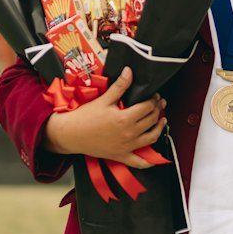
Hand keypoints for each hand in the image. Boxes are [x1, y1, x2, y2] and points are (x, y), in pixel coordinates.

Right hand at [44, 66, 166, 168]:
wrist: (70, 134)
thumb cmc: (85, 116)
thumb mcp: (104, 99)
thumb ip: (120, 86)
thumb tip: (129, 71)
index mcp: (125, 118)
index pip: (147, 107)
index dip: (154, 99)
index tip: (154, 95)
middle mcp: (129, 134)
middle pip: (151, 120)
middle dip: (158, 110)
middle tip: (159, 103)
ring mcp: (126, 146)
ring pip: (151, 138)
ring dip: (159, 129)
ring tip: (162, 121)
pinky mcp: (121, 156)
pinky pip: (139, 162)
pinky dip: (149, 162)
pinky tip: (155, 158)